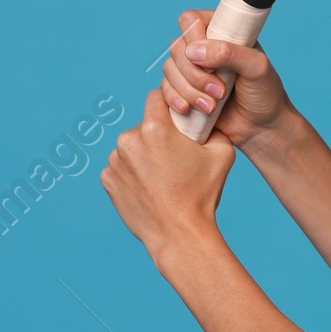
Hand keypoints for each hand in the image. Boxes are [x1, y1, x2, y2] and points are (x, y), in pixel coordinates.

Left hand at [102, 87, 234, 262]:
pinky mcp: (107, 179)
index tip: (175, 117)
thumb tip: (207, 119)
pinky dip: (132, 173)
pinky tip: (149, 188)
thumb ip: (214, 128)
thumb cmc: (202, 195)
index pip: (156, 97)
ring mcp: (114, 161)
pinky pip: (120, 167)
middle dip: (157, 135)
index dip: (168, 104)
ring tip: (162, 177)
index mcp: (155, 128)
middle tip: (174, 157)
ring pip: (130, 146)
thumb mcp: (222, 154)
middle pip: (143, 125)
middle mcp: (128, 140)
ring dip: (142, 154)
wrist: (179, 234)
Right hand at [161, 9, 289, 145]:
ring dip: (188, 90)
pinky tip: (187, 109)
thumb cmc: (265, 93)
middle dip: (195, 74)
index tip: (210, 62)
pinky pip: (165, 88)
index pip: (191, 20)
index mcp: (221, 31)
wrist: (262, 127)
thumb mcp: (256, 68)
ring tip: (212, 106)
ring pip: (169, 69)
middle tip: (220, 91)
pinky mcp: (184, 90)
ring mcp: (192, 69)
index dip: (193, 39)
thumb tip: (194, 51)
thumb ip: (229, 53)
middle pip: (177, 48)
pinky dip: (174, 99)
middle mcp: (204, 47)